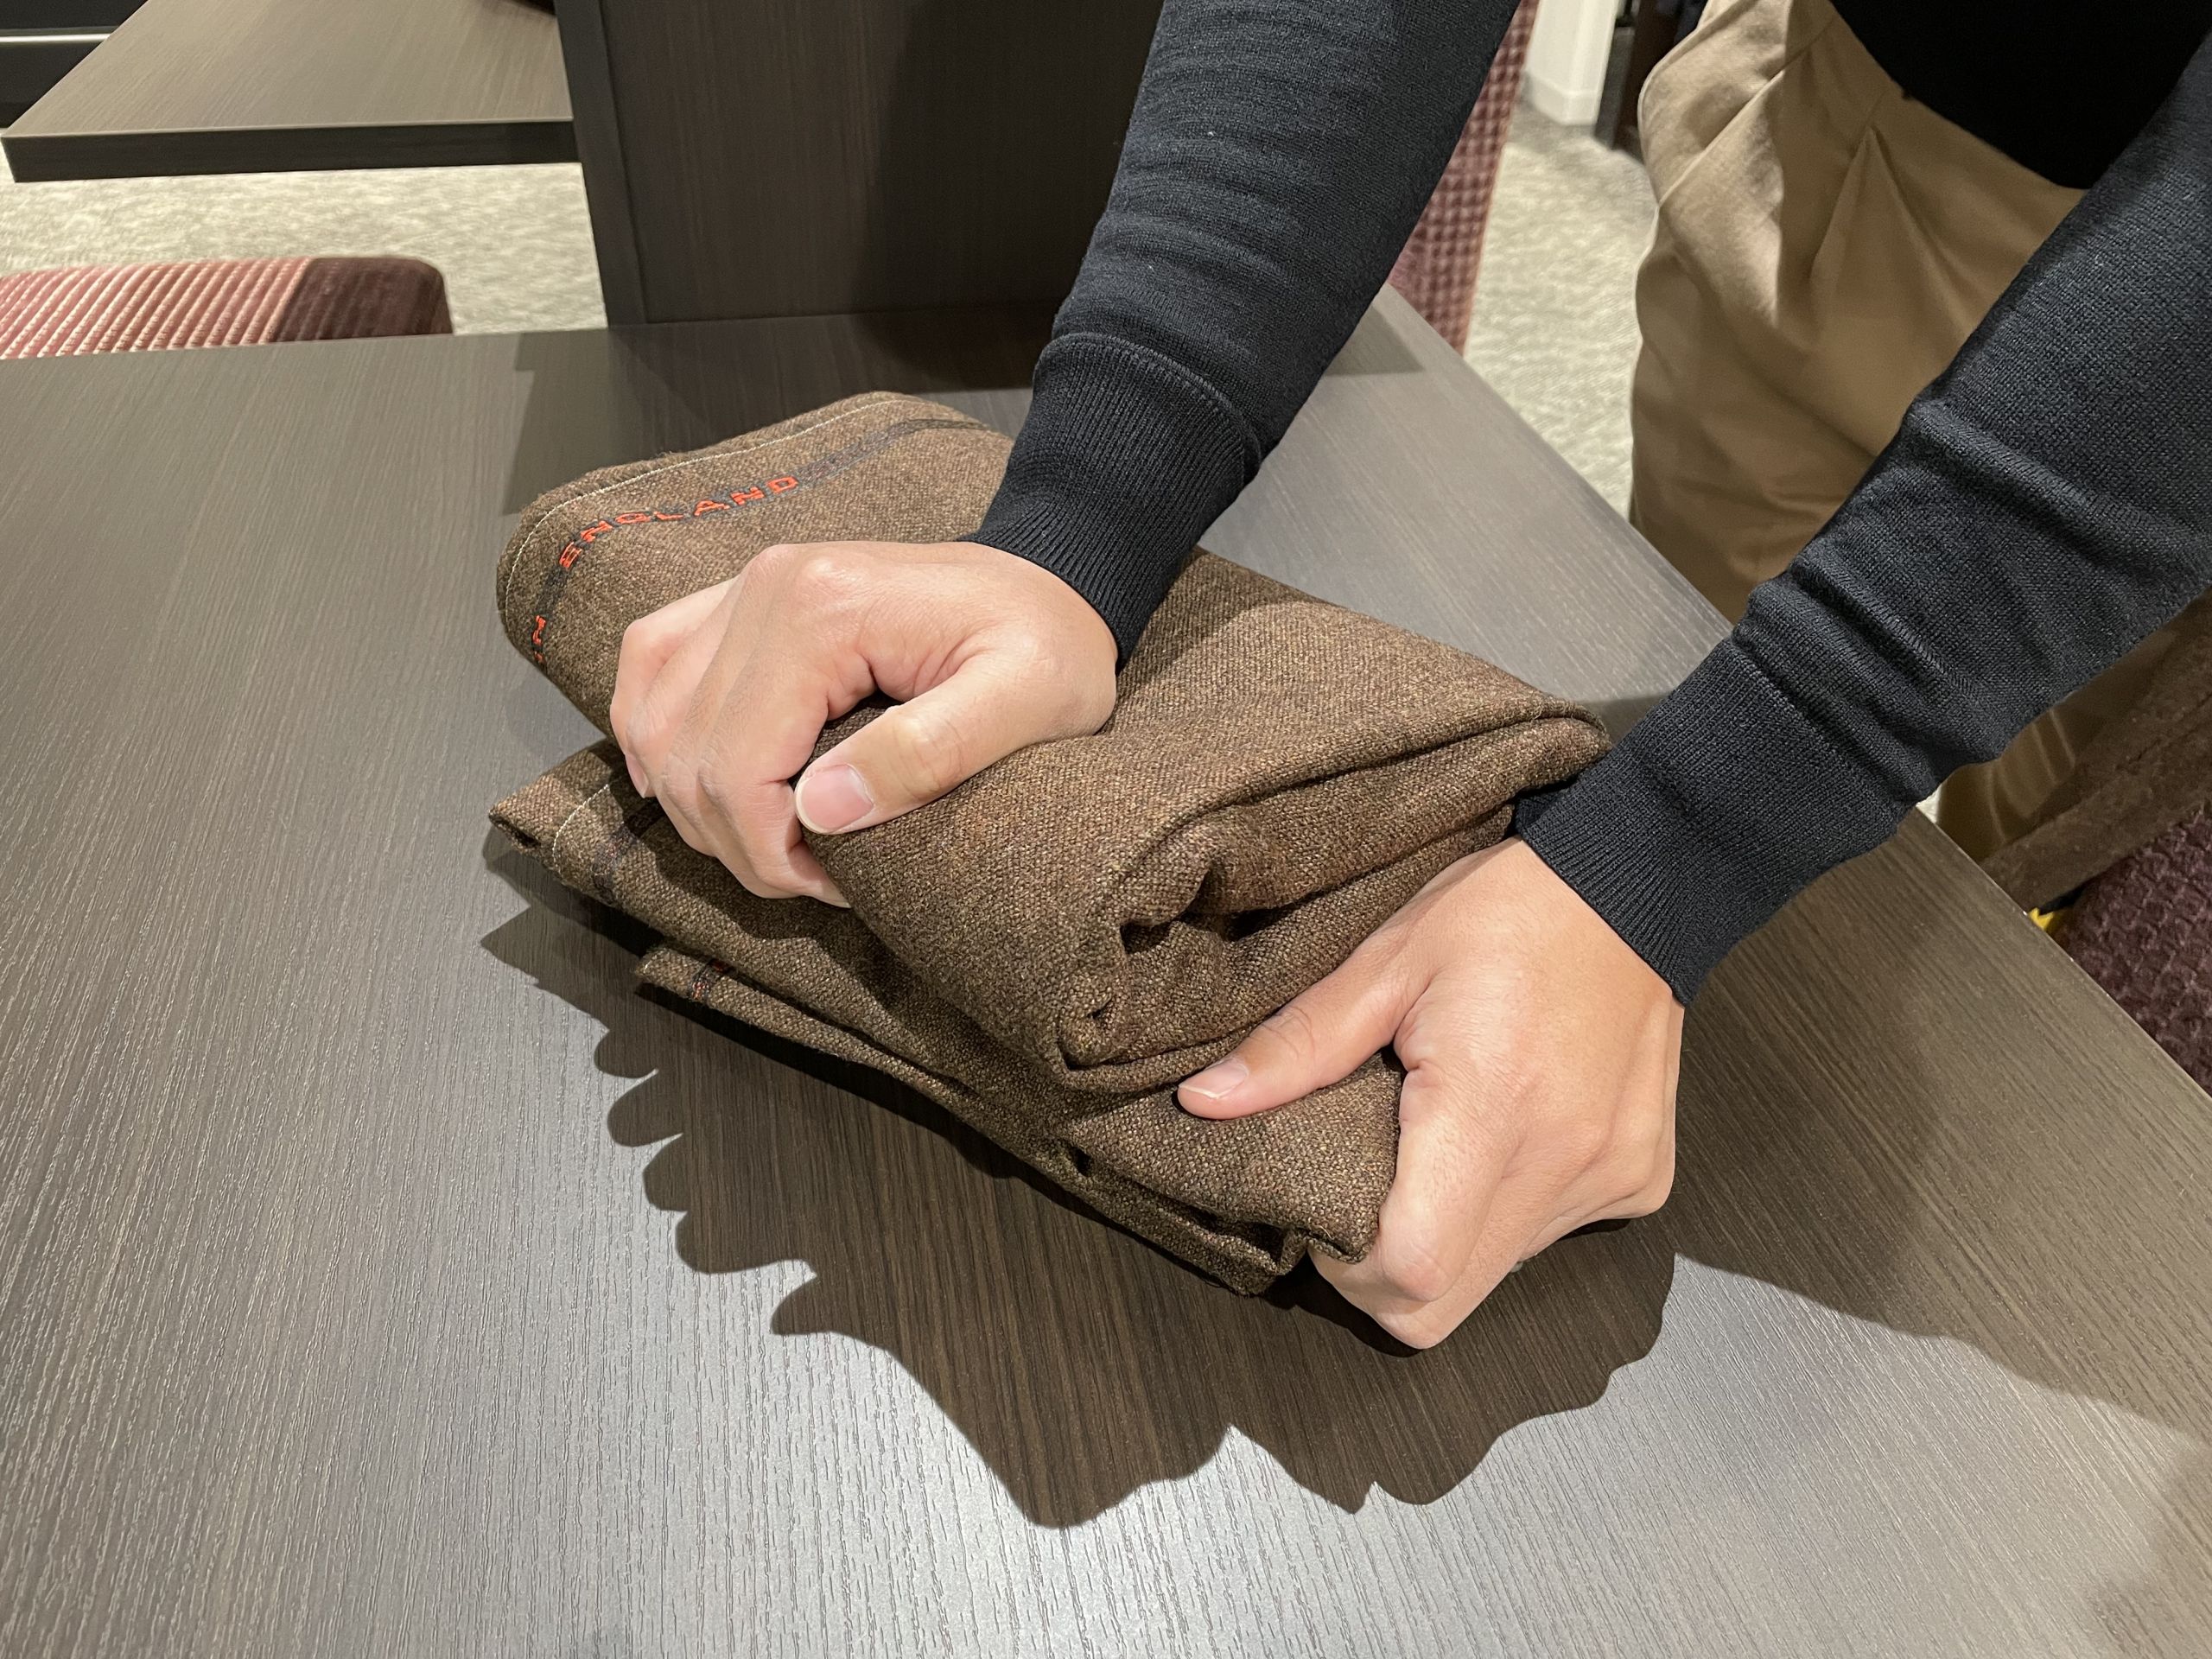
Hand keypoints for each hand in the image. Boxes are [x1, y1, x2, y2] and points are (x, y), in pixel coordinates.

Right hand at [609, 540, 1117, 903]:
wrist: (1053, 573)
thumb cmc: (1050, 641)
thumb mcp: (1027, 702)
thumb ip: (927, 754)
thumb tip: (819, 813)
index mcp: (822, 610)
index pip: (736, 768)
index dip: (770, 853)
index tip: (838, 884)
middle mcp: (765, 588)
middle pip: (686, 754)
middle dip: (737, 842)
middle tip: (815, 877)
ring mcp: (745, 586)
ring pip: (652, 719)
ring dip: (693, 801)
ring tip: (776, 841)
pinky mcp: (741, 597)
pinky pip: (651, 662)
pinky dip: (657, 732)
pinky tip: (698, 781)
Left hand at [1179, 838, 1680, 1347]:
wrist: (1640, 880)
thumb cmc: (1510, 911)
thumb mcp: (1387, 961)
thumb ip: (1298, 1046)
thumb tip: (1205, 1102)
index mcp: (1489, 1104)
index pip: (1411, 1267)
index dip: (1348, 1266)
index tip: (1324, 1212)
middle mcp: (1560, 1160)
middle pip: (1444, 1304)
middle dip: (1383, 1275)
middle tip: (1362, 1196)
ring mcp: (1610, 1178)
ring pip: (1497, 1275)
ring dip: (1448, 1238)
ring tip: (1433, 1149)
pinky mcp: (1642, 1180)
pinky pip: (1552, 1235)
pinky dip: (1509, 1211)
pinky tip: (1502, 1135)